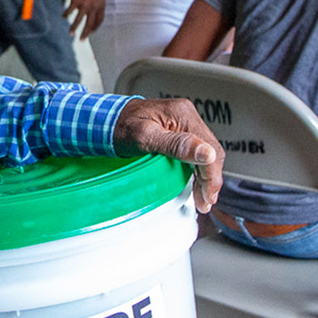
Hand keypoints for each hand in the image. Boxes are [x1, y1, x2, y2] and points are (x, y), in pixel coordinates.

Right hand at [64, 0, 105, 39]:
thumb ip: (96, 3)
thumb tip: (92, 12)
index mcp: (101, 5)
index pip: (99, 20)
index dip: (95, 28)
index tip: (90, 32)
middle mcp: (94, 6)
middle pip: (90, 24)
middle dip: (85, 33)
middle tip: (81, 40)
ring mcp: (85, 4)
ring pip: (79, 21)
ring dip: (74, 28)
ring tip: (70, 33)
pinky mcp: (76, 1)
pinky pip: (70, 11)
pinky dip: (66, 14)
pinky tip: (64, 16)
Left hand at [112, 98, 222, 212]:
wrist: (105, 119)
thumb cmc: (119, 126)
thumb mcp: (145, 137)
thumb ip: (176, 145)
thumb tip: (207, 154)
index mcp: (183, 114)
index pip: (210, 150)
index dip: (212, 177)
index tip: (207, 197)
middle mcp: (186, 116)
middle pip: (211, 151)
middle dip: (210, 180)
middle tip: (205, 202)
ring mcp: (183, 122)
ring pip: (205, 153)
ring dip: (205, 176)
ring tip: (201, 198)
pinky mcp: (178, 130)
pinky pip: (194, 151)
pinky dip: (197, 169)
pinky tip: (194, 183)